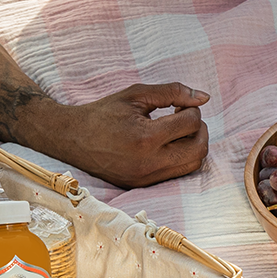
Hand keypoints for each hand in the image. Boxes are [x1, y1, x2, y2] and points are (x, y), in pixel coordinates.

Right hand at [36, 83, 210, 188]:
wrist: (72, 138)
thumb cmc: (104, 113)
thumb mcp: (136, 95)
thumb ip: (172, 92)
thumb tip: (204, 97)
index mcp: (146, 138)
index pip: (190, 123)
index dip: (191, 108)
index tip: (179, 104)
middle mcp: (148, 162)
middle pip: (199, 148)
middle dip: (199, 128)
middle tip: (185, 116)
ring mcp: (146, 178)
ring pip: (192, 164)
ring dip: (193, 144)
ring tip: (177, 129)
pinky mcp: (143, 185)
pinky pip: (176, 173)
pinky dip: (181, 157)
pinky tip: (168, 143)